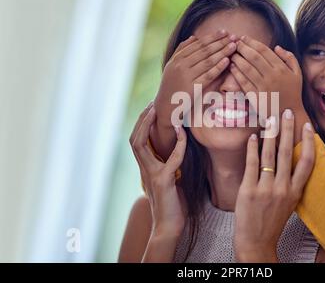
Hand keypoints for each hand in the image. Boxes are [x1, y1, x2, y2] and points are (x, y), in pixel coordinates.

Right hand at [130, 102, 187, 237]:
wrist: (169, 227)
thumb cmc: (172, 204)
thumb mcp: (170, 180)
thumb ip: (170, 165)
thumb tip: (177, 150)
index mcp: (146, 168)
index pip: (137, 142)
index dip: (141, 125)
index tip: (151, 109)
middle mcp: (145, 169)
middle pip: (134, 139)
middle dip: (141, 120)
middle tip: (152, 104)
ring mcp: (151, 175)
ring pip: (140, 145)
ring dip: (147, 126)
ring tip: (157, 111)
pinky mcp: (163, 181)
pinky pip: (170, 159)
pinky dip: (177, 145)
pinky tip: (182, 134)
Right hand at [154, 30, 237, 128]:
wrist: (165, 106)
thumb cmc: (171, 86)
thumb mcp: (172, 66)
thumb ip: (181, 51)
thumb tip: (194, 37)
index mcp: (177, 59)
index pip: (198, 44)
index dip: (212, 37)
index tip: (224, 32)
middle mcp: (181, 66)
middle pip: (204, 51)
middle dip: (220, 42)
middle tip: (233, 36)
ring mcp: (186, 76)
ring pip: (208, 61)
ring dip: (222, 52)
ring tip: (233, 46)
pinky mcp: (193, 88)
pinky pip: (208, 75)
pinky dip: (218, 67)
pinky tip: (227, 61)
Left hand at [230, 36, 308, 142]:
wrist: (289, 114)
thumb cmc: (293, 93)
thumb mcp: (297, 73)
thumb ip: (289, 58)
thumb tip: (277, 46)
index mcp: (281, 68)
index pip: (264, 51)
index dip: (252, 42)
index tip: (244, 38)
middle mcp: (272, 76)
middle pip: (254, 57)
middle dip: (242, 47)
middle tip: (234, 42)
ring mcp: (263, 87)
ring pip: (247, 68)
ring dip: (237, 59)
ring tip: (231, 53)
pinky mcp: (256, 97)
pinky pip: (243, 82)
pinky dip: (236, 73)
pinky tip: (232, 67)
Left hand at [234, 109, 315, 261]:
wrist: (256, 242)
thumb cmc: (272, 221)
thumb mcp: (289, 202)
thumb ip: (290, 182)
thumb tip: (289, 159)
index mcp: (296, 191)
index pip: (307, 162)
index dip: (308, 142)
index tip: (307, 126)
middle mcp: (283, 188)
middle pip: (288, 153)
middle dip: (288, 130)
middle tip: (287, 112)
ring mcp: (266, 189)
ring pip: (270, 156)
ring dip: (270, 135)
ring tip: (270, 119)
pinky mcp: (249, 190)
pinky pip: (252, 164)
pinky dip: (252, 148)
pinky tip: (252, 136)